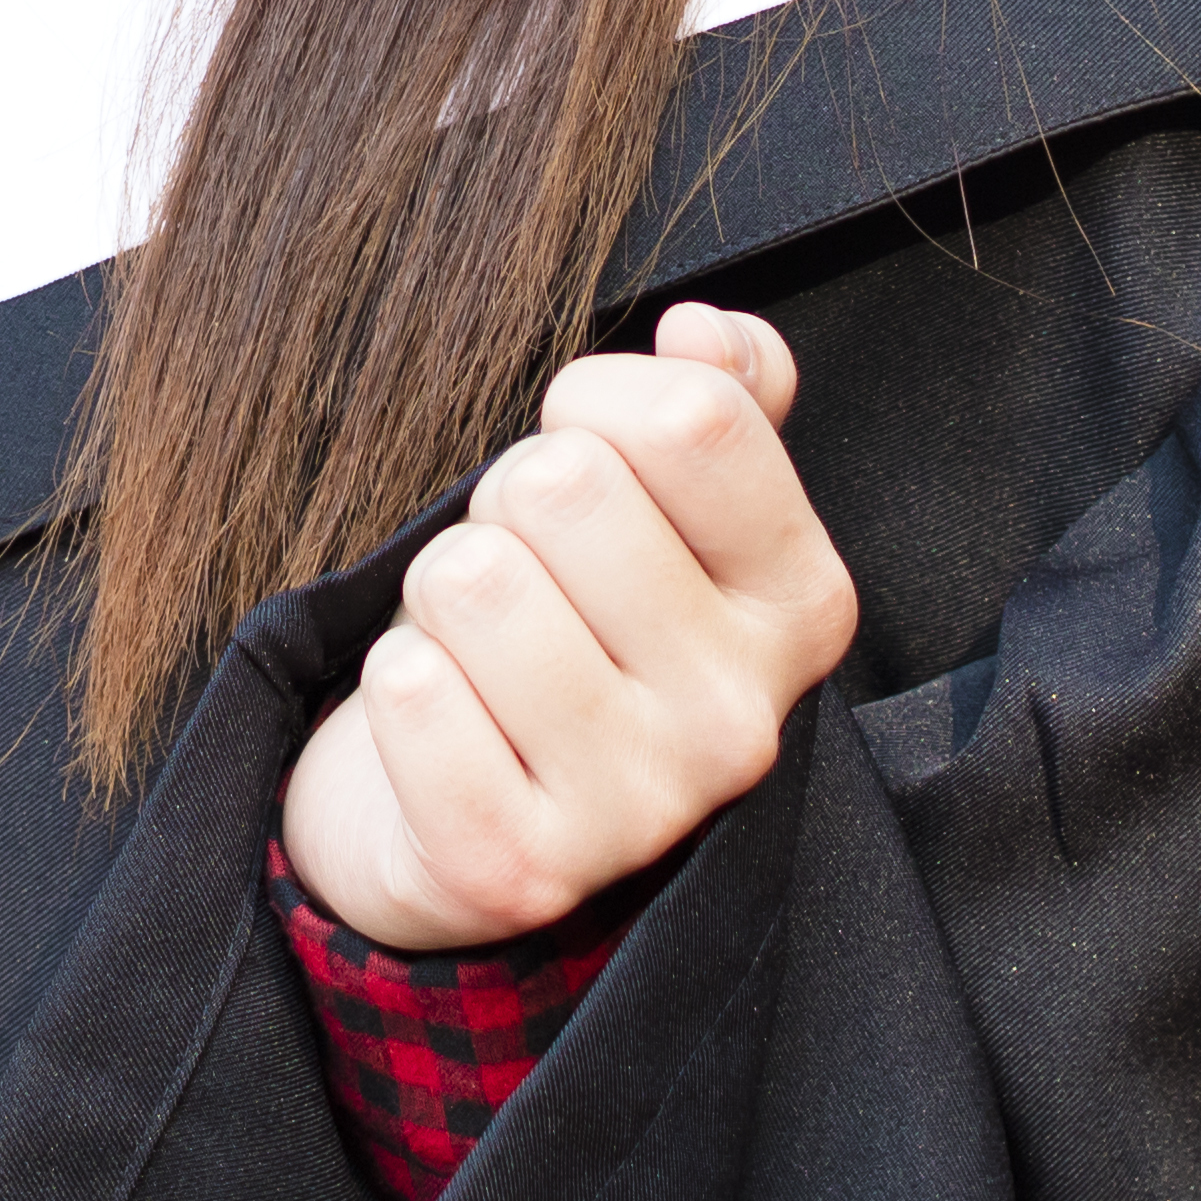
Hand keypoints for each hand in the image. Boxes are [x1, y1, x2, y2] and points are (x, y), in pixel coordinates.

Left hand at [279, 301, 862, 952]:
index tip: (584, 454)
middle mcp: (741, 718)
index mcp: (803, 606)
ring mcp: (638, 806)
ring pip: (472, 579)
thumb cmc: (578, 625)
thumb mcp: (674, 512)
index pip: (691, 417)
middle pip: (563, 487)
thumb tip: (702, 330)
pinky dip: (397, 682)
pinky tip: (444, 724)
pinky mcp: (517, 870)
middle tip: (526, 576)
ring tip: (482, 650)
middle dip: (507, 505)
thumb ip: (719, 404)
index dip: (596, 402)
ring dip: (441, 597)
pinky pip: (408, 690)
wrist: (481, 816)